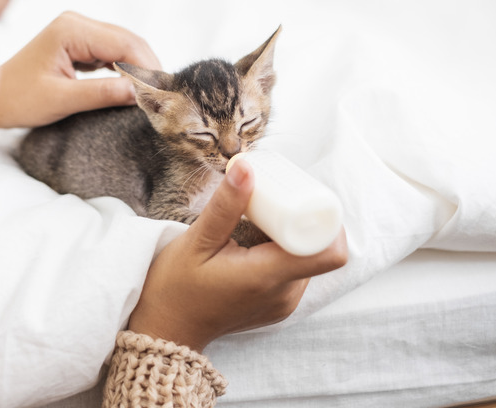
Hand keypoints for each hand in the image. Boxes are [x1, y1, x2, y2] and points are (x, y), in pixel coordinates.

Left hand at [0, 11, 160, 128]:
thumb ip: (101, 93)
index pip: (123, 43)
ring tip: (157, 94)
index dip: (148, 67)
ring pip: (124, 45)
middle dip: (149, 66)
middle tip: (167, 96)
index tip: (164, 93)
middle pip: (128, 40)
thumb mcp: (60, 100)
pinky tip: (137, 87)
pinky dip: (128, 69)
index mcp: (70, 29)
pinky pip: (113, 52)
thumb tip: (139, 93)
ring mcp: (78, 30)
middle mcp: (76, 22)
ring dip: (141, 68)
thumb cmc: (18, 100)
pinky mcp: (79, 43)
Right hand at [128, 159, 348, 352]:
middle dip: (304, 218)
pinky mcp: (279, 305)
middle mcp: (285, 295)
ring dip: (293, 234)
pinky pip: (296, 271)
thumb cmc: (175, 286)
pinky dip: (284, 250)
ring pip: (309, 259)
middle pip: (320, 250)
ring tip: (262, 216)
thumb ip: (225, 206)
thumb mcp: (197, 241)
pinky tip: (258, 238)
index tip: (298, 195)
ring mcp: (284, 304)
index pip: (329, 252)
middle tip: (275, 196)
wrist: (166, 327)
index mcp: (267, 278)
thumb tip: (248, 168)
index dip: (325, 219)